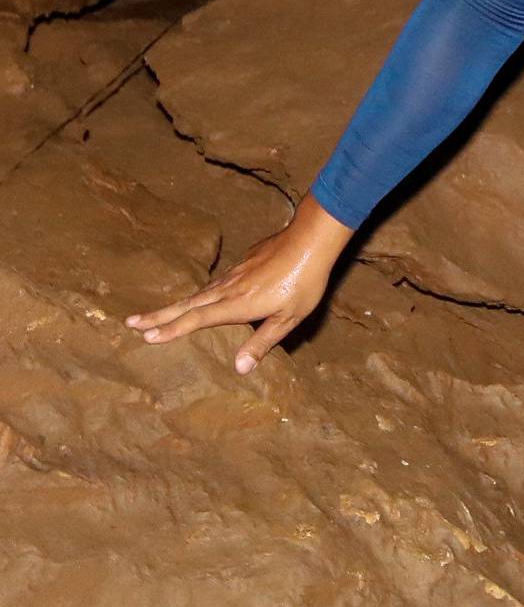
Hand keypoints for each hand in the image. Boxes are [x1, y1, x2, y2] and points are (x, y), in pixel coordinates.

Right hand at [123, 193, 351, 374]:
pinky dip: (197, 293)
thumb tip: (238, 369)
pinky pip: (213, 282)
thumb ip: (262, 342)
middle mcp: (229, 287)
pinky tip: (197, 297)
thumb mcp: (289, 317)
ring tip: (155, 314)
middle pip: (187, 304)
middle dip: (158, 315)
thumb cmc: (305, 281)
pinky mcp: (242, 262)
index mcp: (238, 304)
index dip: (172, 330)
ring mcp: (234, 273)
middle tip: (130, 322)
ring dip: (174, 304)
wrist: (312, 238)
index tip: (146, 337)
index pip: (197, 319)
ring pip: (198, 292)